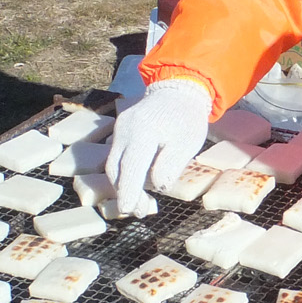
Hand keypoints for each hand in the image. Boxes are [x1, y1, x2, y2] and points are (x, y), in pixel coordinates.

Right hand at [105, 78, 211, 214]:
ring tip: (140, 204)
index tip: (128, 209)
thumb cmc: (186, 119)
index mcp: (143, 132)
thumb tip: (158, 187)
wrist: (177, 91)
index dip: (129, 190)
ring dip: (124, 186)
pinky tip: (137, 185)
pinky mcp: (119, 132)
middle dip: (126, 193)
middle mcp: (125, 130)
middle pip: (117, 169)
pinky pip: (117, 157)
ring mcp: (119, 130)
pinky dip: (124, 174)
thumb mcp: (187, 143)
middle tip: (140, 212)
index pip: (131, 167)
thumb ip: (171, 165)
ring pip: (114, 165)